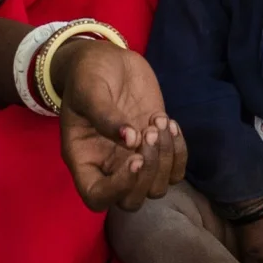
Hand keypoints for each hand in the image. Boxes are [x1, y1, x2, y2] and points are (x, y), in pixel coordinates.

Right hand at [54, 37, 186, 211]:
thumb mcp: (89, 90)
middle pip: (131, 201)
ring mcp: (134, 160)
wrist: (107, 61)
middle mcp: (109, 167)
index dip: (118, 188)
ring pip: (157, 188)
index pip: (96, 197)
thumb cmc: (88, 75)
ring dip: (165, 159)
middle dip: (148, 172)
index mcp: (84, 160)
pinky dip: (179, 151)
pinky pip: (175, 170)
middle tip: (148, 132)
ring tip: (158, 121)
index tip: (134, 157)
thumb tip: (129, 140)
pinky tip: (169, 122)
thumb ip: (104, 115)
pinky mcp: (156, 148)